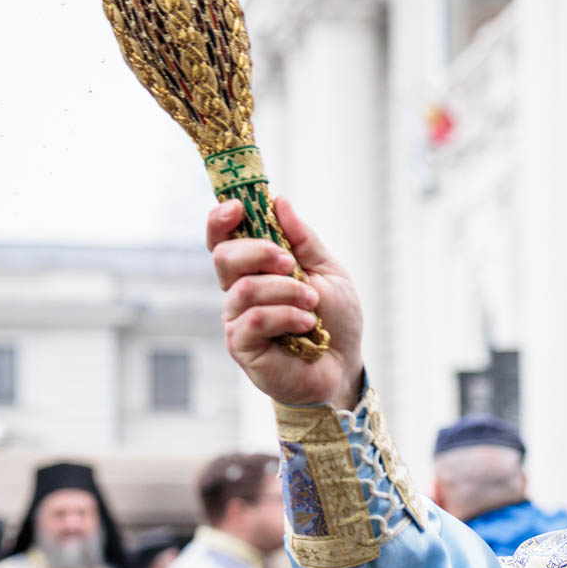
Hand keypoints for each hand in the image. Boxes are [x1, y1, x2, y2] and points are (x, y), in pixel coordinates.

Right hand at [211, 196, 364, 409]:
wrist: (345, 366)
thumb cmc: (335, 321)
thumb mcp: (328, 272)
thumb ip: (304, 240)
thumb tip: (279, 201)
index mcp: (255, 270)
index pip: (223, 240)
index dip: (221, 220)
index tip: (239, 206)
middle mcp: (239, 293)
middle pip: (224, 257)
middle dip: (259, 252)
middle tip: (289, 262)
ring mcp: (237, 320)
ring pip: (244, 289)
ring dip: (286, 290)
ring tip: (312, 303)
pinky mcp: (242, 347)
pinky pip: (254, 320)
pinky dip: (285, 316)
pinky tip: (307, 325)